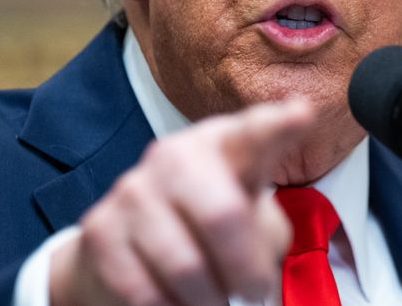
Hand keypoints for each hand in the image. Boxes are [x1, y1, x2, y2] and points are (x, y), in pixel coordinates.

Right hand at [50, 99, 314, 305]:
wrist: (130, 244)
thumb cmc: (208, 223)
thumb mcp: (249, 216)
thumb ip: (266, 228)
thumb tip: (256, 261)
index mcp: (224, 143)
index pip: (254, 132)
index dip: (278, 124)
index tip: (302, 114)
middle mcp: (175, 155)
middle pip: (224, 215)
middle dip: (247, 270)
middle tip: (257, 292)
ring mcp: (133, 189)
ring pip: (186, 267)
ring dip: (209, 299)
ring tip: (213, 298)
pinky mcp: (99, 230)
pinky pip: (146, 292)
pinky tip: (175, 299)